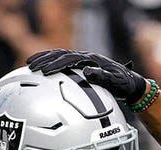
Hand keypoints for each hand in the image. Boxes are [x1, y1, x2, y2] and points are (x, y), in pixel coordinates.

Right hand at [26, 49, 147, 103]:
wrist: (130, 83)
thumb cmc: (124, 84)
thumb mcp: (115, 82)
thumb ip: (102, 77)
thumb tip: (87, 72)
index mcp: (92, 60)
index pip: (70, 59)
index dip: (57, 64)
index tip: (45, 71)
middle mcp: (86, 57)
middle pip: (61, 54)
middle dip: (45, 60)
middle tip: (32, 67)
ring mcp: (83, 60)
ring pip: (60, 55)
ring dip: (44, 58)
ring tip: (30, 64)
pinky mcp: (82, 65)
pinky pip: (63, 61)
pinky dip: (50, 61)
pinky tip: (40, 67)